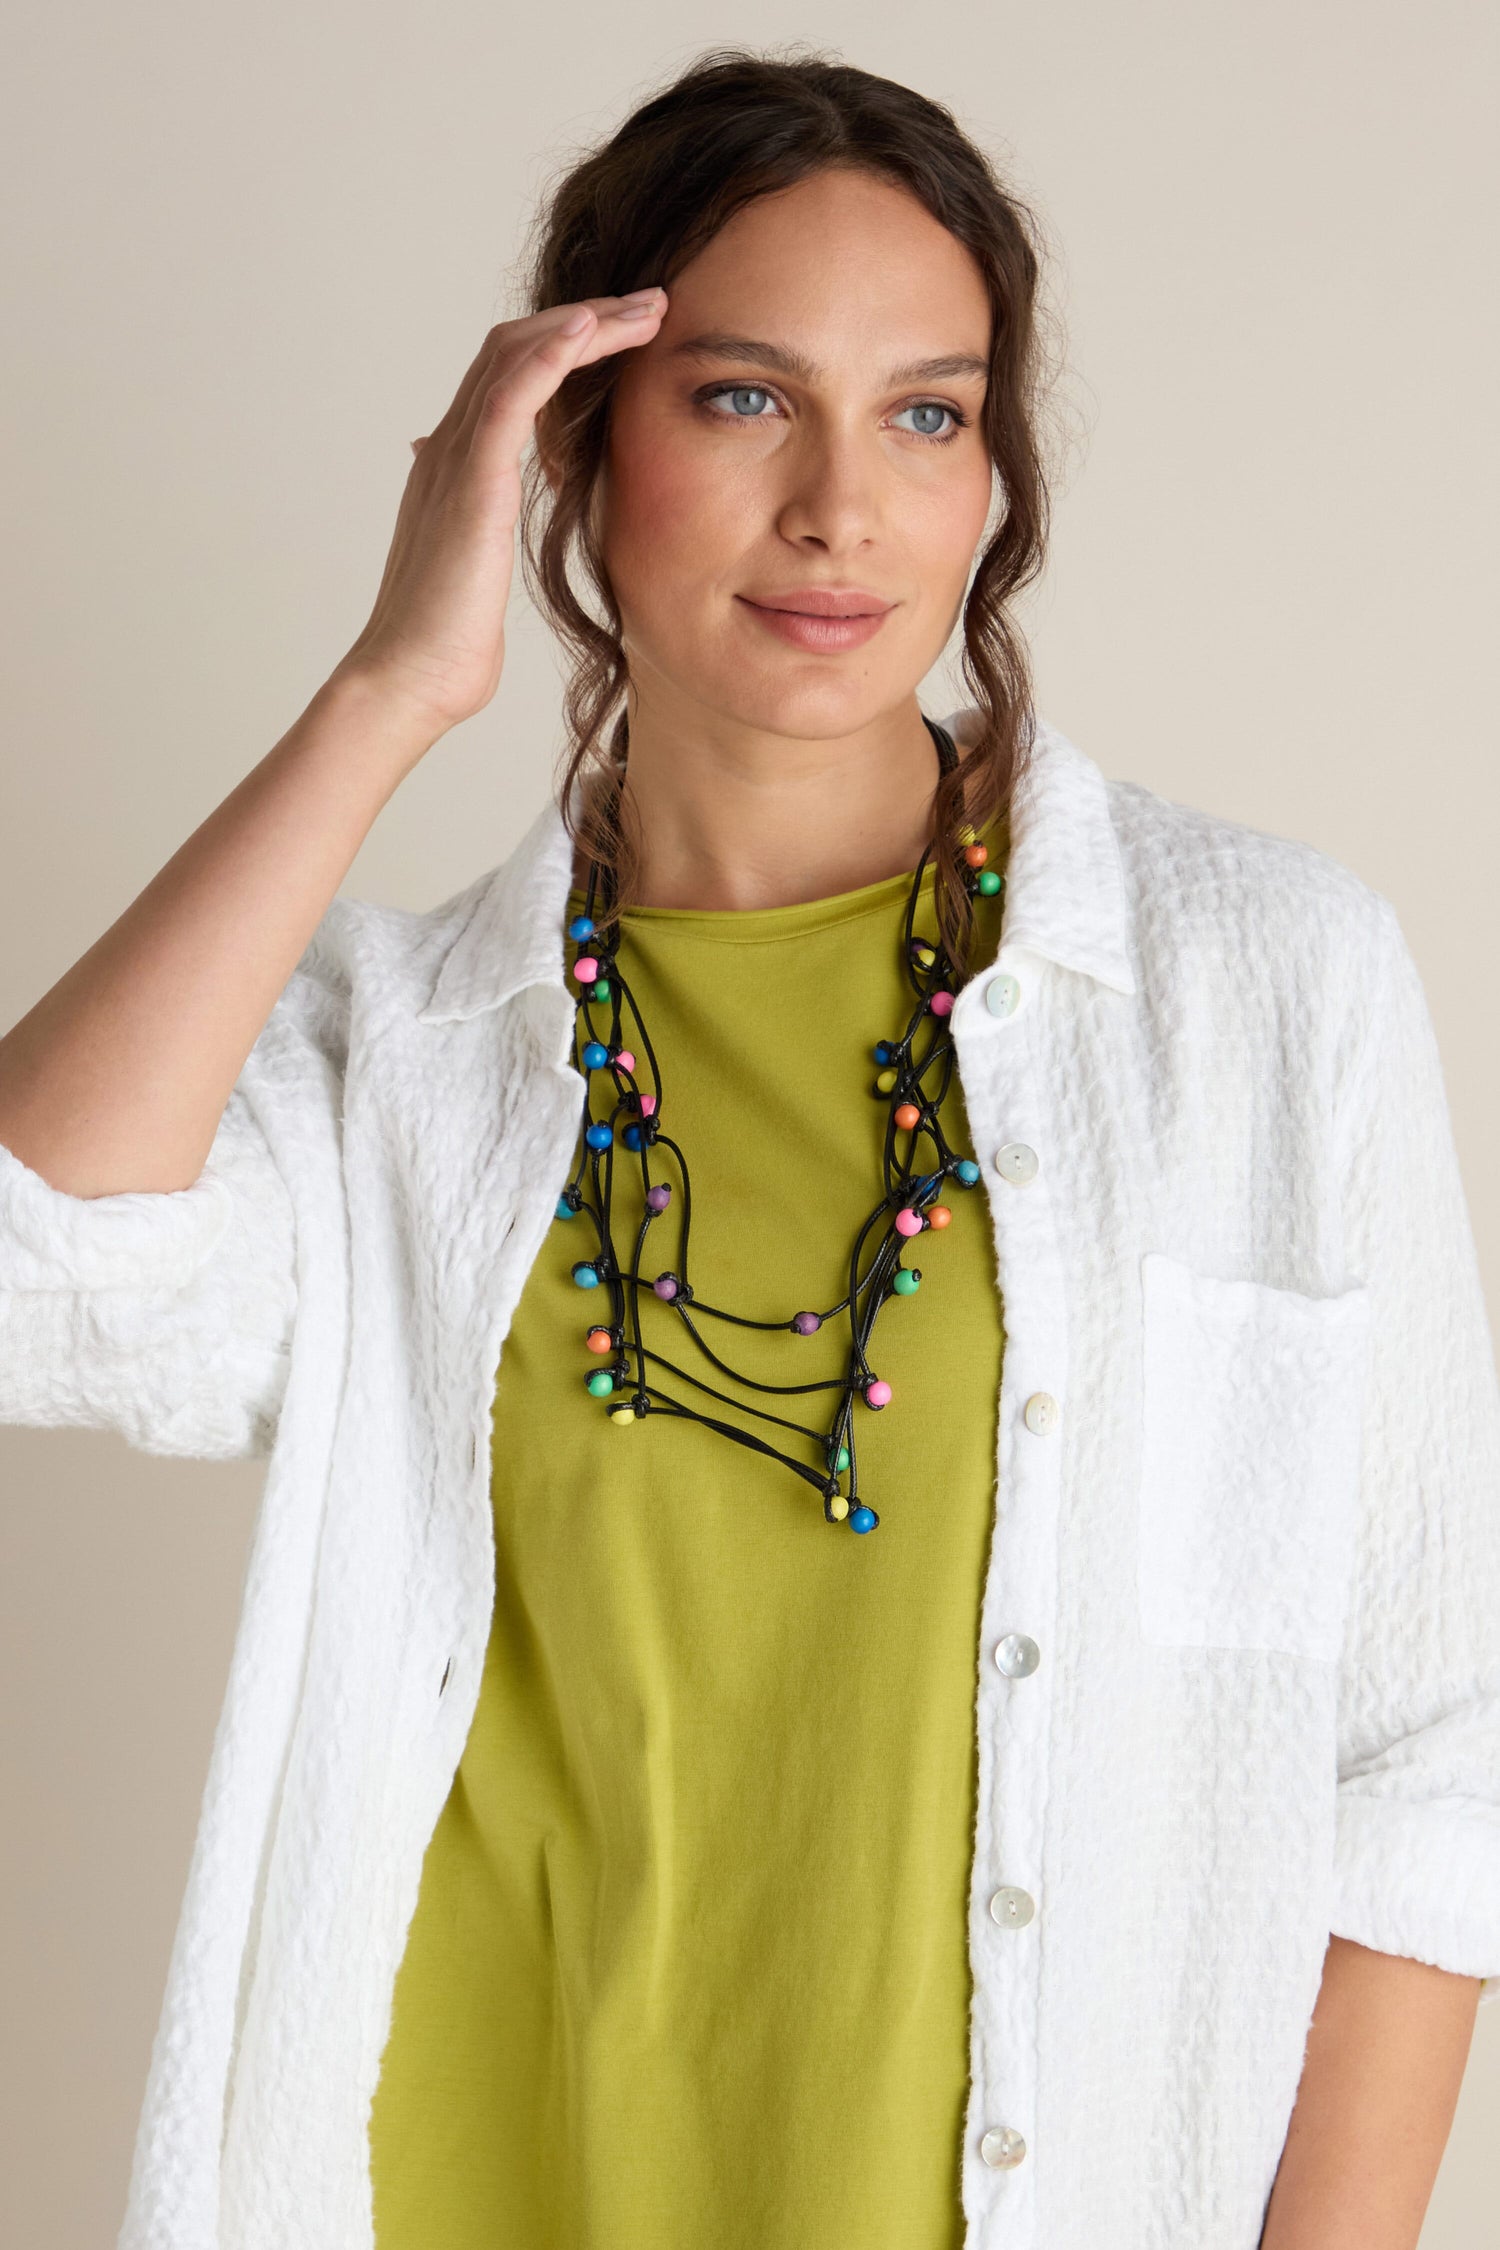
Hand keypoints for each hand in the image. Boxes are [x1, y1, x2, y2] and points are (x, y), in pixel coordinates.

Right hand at [334, 289, 665, 737]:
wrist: (409, 678)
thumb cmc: (446, 639)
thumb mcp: (475, 566)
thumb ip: (481, 524)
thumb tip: (483, 510)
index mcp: (456, 466)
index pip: (510, 375)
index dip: (568, 344)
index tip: (629, 335)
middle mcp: (450, 448)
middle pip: (514, 347)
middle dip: (586, 318)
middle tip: (651, 305)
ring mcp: (454, 458)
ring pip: (515, 355)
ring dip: (584, 322)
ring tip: (644, 309)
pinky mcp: (470, 482)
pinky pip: (508, 396)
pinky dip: (550, 355)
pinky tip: (590, 329)